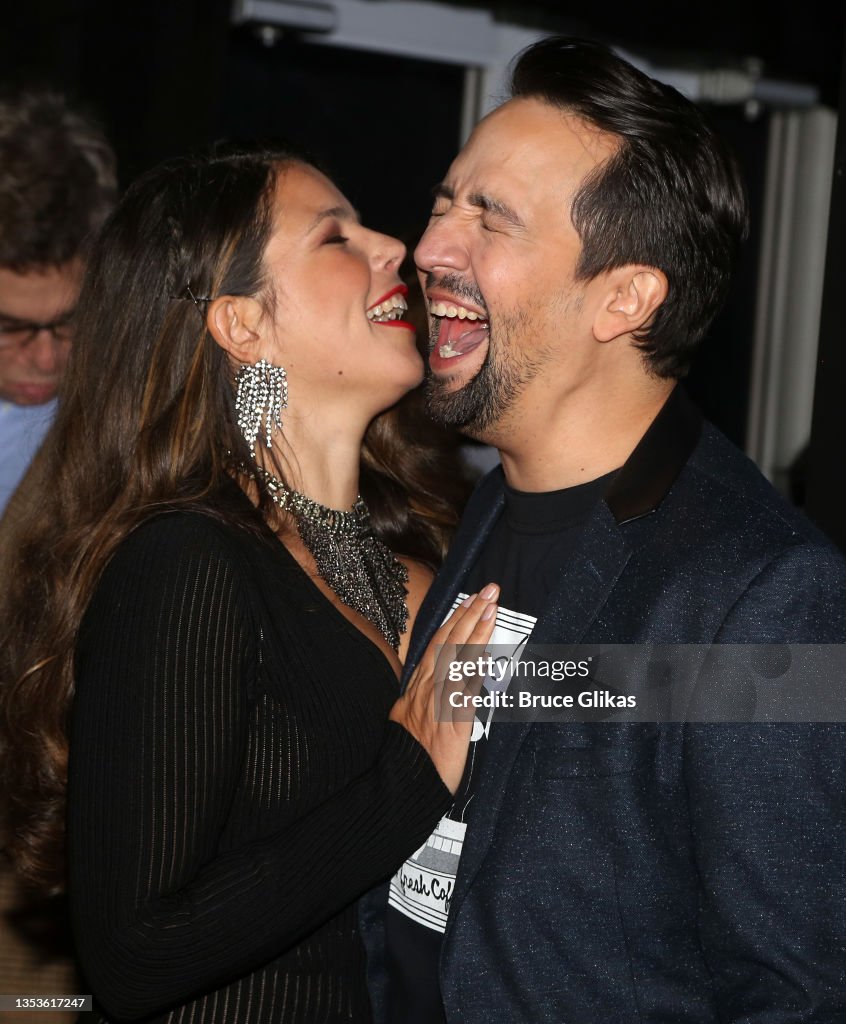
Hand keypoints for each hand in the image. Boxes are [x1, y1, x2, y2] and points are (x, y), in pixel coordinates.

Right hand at [389, 584, 498, 792]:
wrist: (405, 785)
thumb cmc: (410, 758)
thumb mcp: (409, 720)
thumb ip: (426, 698)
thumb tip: (447, 682)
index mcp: (417, 688)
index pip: (437, 645)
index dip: (454, 620)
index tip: (470, 600)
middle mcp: (426, 690)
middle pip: (448, 642)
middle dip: (468, 613)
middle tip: (488, 590)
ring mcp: (438, 702)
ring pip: (457, 658)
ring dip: (476, 629)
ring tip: (491, 606)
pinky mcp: (451, 720)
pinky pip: (463, 688)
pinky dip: (474, 668)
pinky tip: (487, 651)